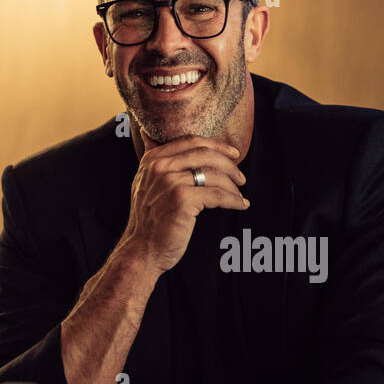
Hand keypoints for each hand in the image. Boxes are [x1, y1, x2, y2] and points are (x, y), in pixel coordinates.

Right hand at [121, 136, 248, 274]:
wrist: (142, 250)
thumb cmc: (148, 220)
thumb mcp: (143, 182)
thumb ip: (151, 159)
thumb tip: (146, 133)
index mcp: (153, 159)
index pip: (191, 141)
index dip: (217, 145)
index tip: (233, 154)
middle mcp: (160, 167)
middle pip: (205, 154)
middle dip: (229, 164)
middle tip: (241, 177)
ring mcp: (171, 182)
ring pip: (214, 174)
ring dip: (233, 185)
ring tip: (240, 194)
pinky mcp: (182, 199)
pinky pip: (217, 194)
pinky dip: (233, 200)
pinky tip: (241, 204)